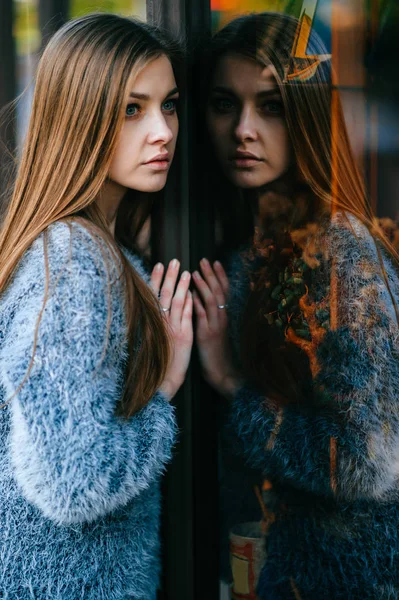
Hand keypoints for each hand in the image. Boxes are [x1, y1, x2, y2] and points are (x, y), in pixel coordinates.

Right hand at [151, 259, 192, 400]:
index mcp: (151, 322)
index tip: (158, 265)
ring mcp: (172, 329)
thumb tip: (152, 305)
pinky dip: (190, 304)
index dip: (155, 279)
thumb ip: (150, 320)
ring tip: (186, 272)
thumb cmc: (154, 359)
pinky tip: (193, 293)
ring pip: (176, 303)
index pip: (153, 295)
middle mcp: (160, 323)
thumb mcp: (150, 337)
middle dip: (169, 277)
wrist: (161, 380)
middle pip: (164, 294)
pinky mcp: (183, 337)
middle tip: (174, 261)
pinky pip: (187, 317)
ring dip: (181, 286)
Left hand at [192, 258, 240, 398]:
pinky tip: (190, 294)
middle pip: (219, 291)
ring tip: (196, 272)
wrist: (221, 371)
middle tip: (204, 260)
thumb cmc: (215, 350)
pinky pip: (202, 316)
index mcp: (224, 315)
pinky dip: (196, 303)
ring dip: (204, 285)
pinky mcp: (207, 335)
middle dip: (211, 275)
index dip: (220, 275)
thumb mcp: (215, 329)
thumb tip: (201, 297)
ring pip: (212, 301)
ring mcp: (215, 326)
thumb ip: (210, 314)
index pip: (224, 290)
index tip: (215, 261)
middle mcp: (222, 318)